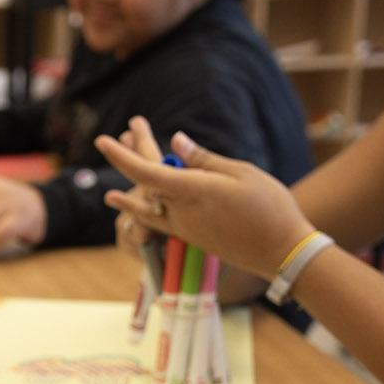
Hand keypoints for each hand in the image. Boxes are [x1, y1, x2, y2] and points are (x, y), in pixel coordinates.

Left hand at [99, 118, 311, 278]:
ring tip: (117, 166)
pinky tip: (125, 201)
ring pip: (147, 202)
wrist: (281, 252)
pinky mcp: (189, 237)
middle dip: (131, 157)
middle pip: (144, 183)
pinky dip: (140, 204)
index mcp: (193, 191)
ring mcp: (183, 227)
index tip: (102, 141)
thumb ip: (203, 159)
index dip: (121, 157)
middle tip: (127, 131)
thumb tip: (176, 141)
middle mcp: (181, 212)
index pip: (146, 172)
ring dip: (131, 183)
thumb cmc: (269, 207)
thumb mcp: (240, 174)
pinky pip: (157, 218)